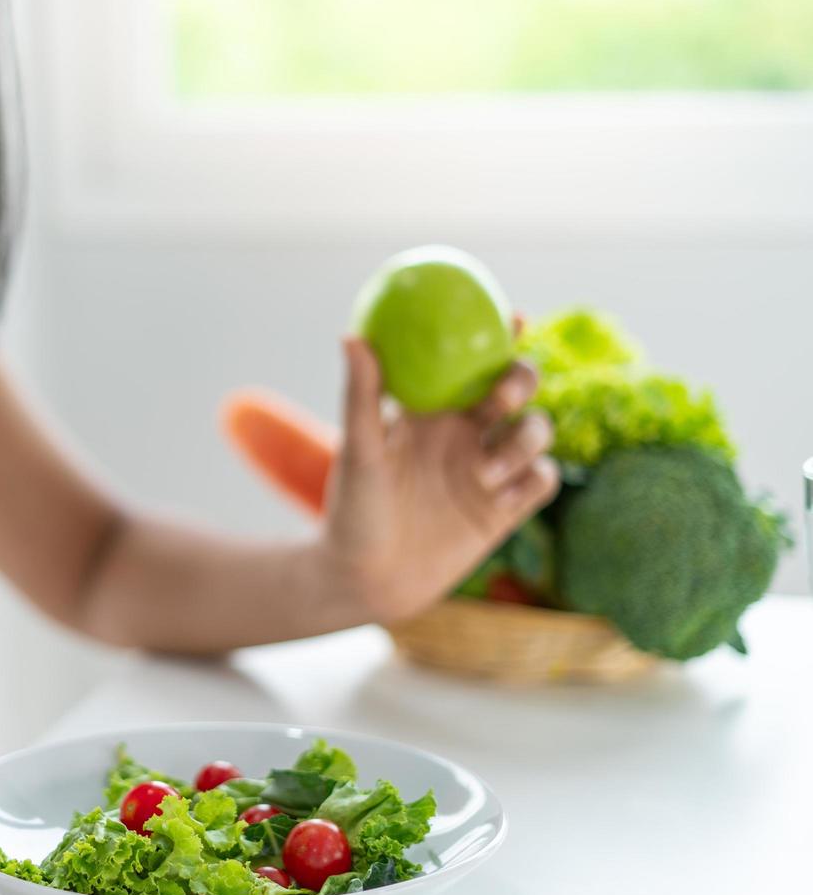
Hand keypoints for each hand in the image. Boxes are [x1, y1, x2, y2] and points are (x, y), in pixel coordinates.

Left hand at [318, 338, 557, 621]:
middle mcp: (464, 434)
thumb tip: (351, 335)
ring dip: (525, 440)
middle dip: (522, 381)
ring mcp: (488, 470)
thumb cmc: (352, 511)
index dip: (496, 335)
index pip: (469, 362)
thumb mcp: (358, 451)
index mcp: (430, 412)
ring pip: (537, 432)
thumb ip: (361, 395)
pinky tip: (503, 497)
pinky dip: (535, 478)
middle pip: (515, 390)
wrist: (367, 579)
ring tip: (485, 472)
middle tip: (504, 395)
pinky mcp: (504, 510)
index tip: (511, 315)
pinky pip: (543, 480)